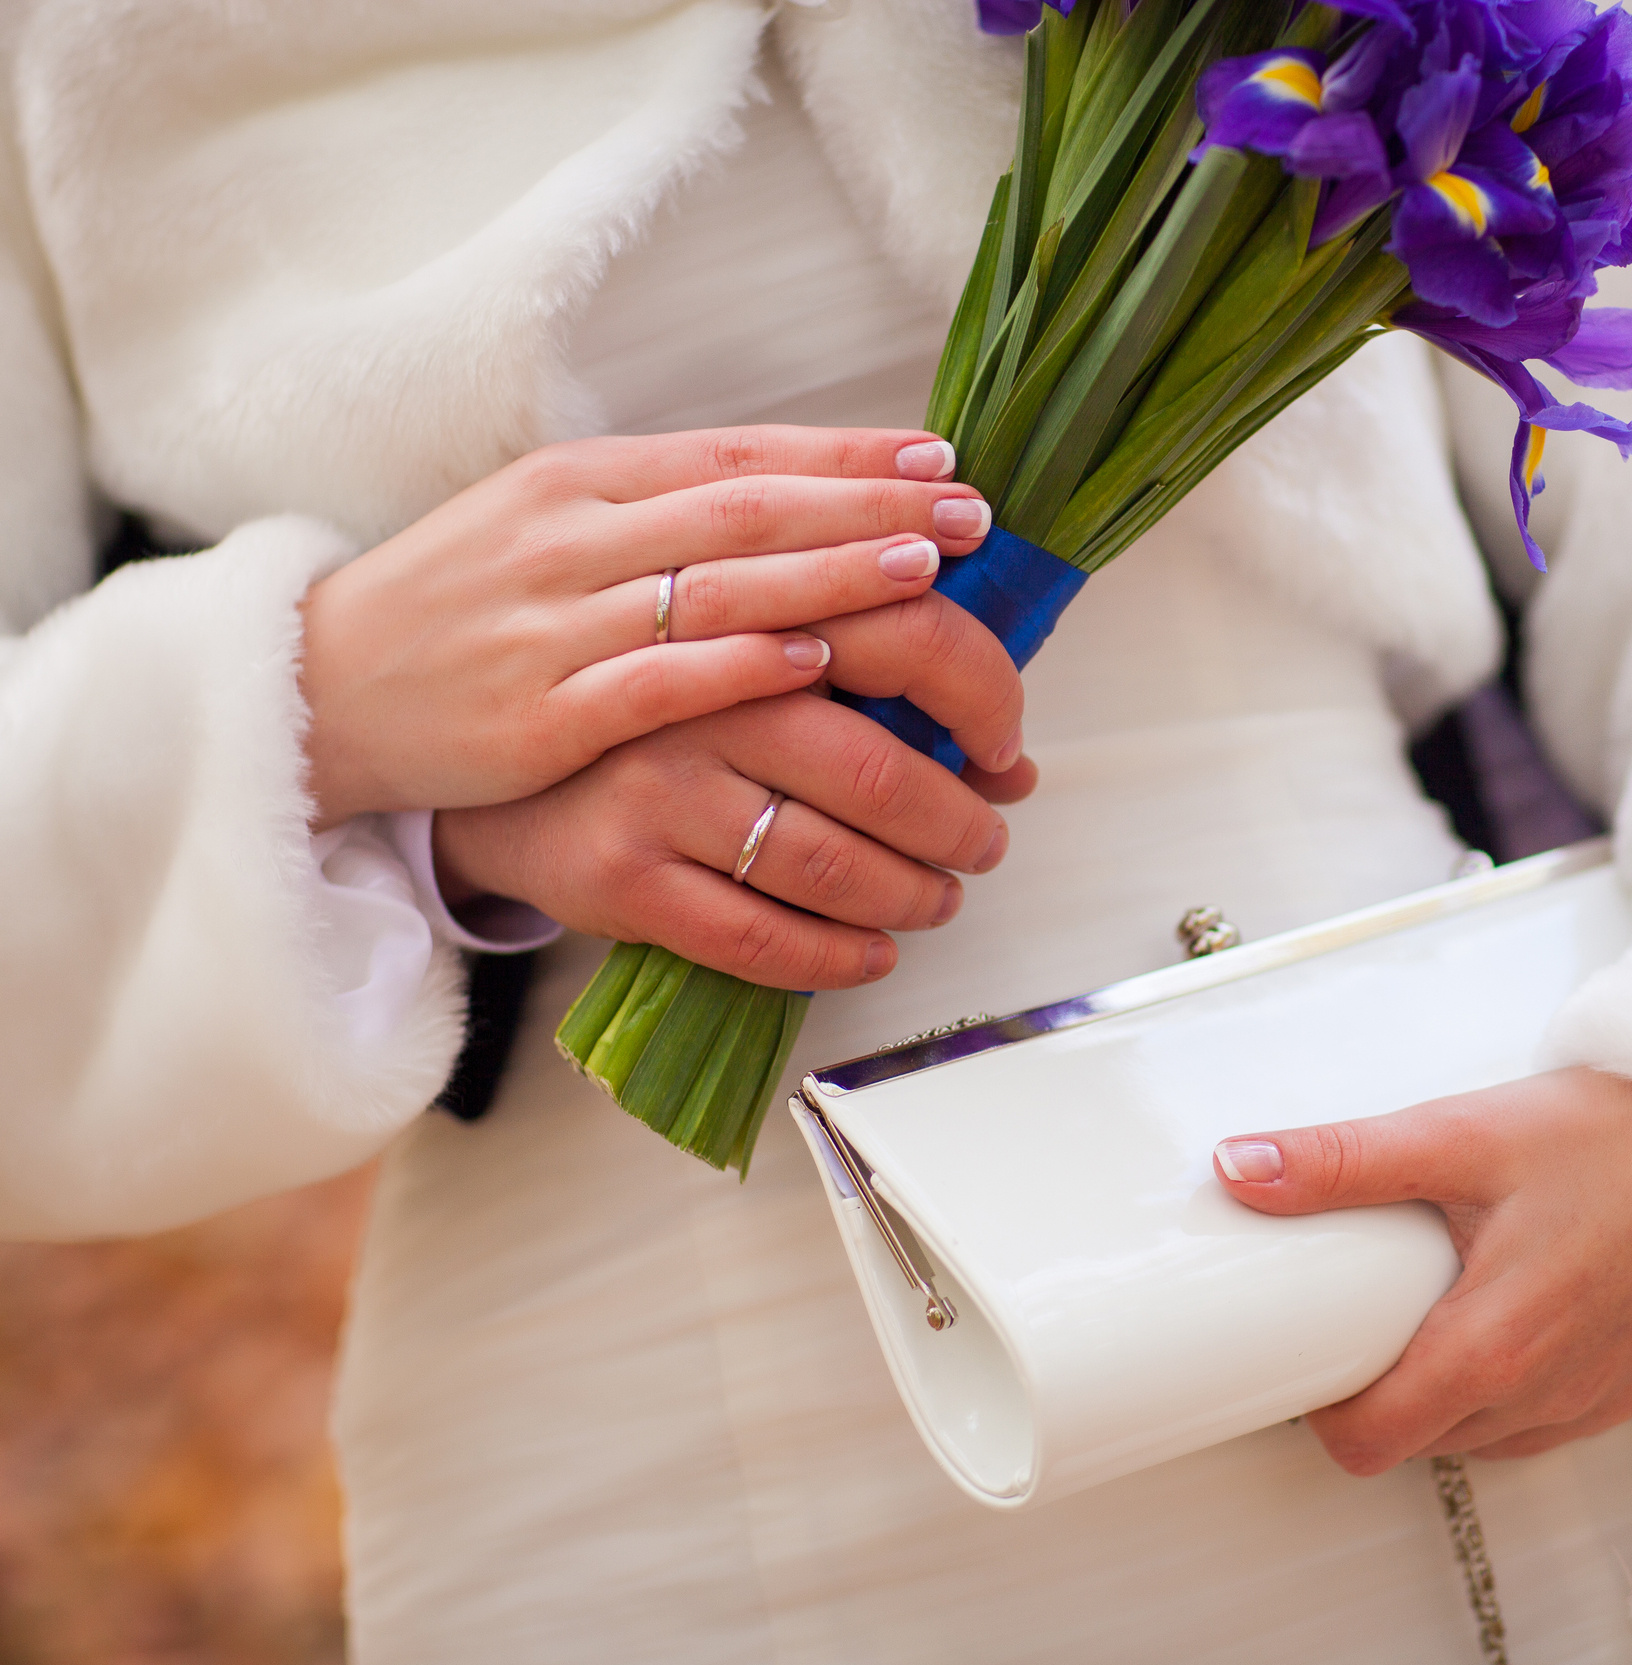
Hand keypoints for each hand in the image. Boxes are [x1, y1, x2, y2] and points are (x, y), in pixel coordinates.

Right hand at [298, 425, 1002, 826]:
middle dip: (866, 508)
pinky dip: (739, 669)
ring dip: (828, 577)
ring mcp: (554, 626)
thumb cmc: (467, 608)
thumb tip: (810, 505)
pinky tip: (817, 663)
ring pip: (715, 590)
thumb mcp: (555, 526)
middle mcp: (573, 539)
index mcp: (583, 482)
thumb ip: (669, 515)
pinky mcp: (541, 717)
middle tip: (968, 515)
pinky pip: (657, 685)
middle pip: (746, 512)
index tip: (941, 461)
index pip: (739, 457)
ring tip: (923, 571)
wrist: (326, 688)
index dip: (845, 457)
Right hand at [430, 605, 1038, 987]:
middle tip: (985, 840)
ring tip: (940, 897)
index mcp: (749, 616)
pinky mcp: (620, 879)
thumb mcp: (751, 656)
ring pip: (829, 863)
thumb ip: (871, 676)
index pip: (906, 636)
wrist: (496, 765)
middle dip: (959, 821)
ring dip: (912, 893)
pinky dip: (838, 957)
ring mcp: (656, 793)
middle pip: (879, 770)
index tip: (1005, 745)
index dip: (984, 696)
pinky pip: (760, 940)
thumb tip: (1011, 760)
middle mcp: (701, 700)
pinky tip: (872, 951)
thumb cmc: (660, 713)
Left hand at [1213, 1067, 1631, 1472]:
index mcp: (1495, 1347)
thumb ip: (1344, 1162)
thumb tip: (1244, 1170)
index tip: (1314, 1353)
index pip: (1369, 1444)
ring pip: (1491, 1439)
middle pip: (1425, 1444)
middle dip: (1386, 1393)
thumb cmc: (1629, 1131)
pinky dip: (1522, 1385)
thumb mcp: (1464, 1135)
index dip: (1323, 1410)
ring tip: (1446, 1303)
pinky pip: (1558, 1419)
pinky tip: (1520, 1311)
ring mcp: (1605, 1397)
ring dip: (1455, 1393)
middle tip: (1374, 1312)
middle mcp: (1553, 1394)